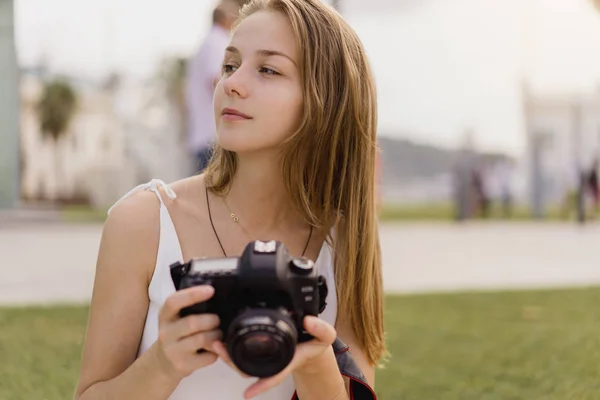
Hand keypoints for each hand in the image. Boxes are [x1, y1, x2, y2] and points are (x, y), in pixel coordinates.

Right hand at [155, 285, 222, 380]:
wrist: (163, 363)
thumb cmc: (177, 333)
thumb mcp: (175, 317)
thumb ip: (190, 306)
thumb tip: (215, 294)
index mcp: (165, 316)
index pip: (173, 302)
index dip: (193, 295)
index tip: (211, 290)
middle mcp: (166, 333)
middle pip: (192, 322)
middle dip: (212, 320)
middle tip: (217, 320)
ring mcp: (173, 351)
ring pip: (202, 339)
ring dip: (216, 335)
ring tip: (218, 333)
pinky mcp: (183, 365)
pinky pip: (208, 356)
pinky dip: (217, 351)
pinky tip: (214, 348)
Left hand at [212, 315, 336, 398]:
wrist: (312, 343)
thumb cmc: (315, 341)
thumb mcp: (326, 336)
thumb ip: (321, 329)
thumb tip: (308, 321)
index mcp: (290, 359)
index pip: (275, 374)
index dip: (263, 385)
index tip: (248, 394)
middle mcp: (275, 362)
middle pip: (252, 370)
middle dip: (234, 362)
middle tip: (219, 348)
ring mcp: (266, 358)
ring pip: (244, 364)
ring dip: (229, 356)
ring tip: (216, 344)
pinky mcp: (260, 352)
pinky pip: (244, 355)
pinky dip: (232, 349)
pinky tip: (223, 340)